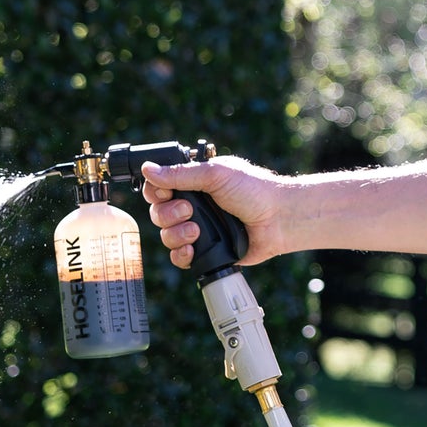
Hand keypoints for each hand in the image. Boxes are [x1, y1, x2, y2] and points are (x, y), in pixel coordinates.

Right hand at [141, 156, 289, 268]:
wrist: (278, 219)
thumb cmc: (254, 190)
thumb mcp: (216, 175)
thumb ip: (180, 173)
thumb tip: (148, 169)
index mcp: (194, 183)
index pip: (159, 187)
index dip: (156, 192)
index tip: (165, 193)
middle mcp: (193, 206)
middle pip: (158, 213)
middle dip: (169, 213)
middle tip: (189, 210)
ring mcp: (198, 229)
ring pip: (166, 236)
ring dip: (176, 233)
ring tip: (197, 230)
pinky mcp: (206, 251)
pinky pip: (179, 257)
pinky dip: (181, 254)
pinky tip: (192, 249)